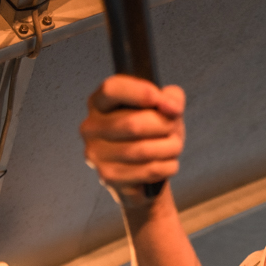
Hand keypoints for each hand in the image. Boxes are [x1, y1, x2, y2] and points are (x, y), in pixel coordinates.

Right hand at [81, 75, 185, 204]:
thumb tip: (172, 106)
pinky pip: (148, 170)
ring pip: (143, 150)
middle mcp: (91, 127)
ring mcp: (96, 154)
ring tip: (174, 147)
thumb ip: (171, 97)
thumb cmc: (152, 134)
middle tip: (174, 131)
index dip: (142, 92)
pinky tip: (168, 164)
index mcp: (99, 103)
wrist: (145, 174)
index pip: (112, 89)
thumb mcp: (163, 110)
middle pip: (133, 123)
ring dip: (170, 148)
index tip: (165, 103)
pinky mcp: (108, 177)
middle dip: (164, 127)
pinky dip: (167, 167)